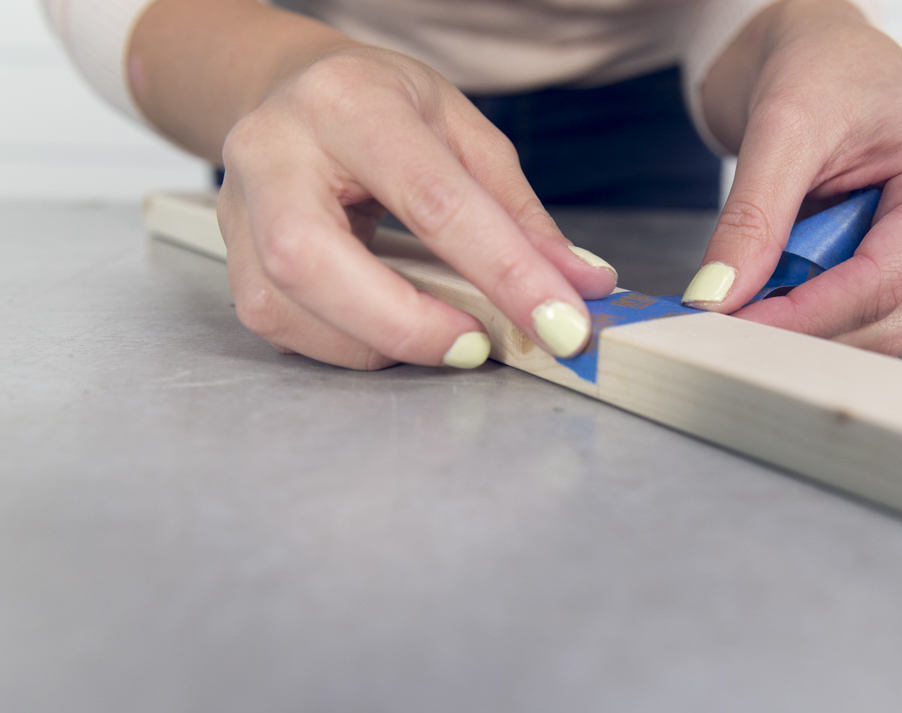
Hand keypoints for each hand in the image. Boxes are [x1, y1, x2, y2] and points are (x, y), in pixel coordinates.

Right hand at [218, 45, 616, 369]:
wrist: (286, 86)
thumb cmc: (379, 105)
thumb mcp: (462, 130)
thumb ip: (519, 212)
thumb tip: (582, 283)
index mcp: (349, 103)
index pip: (433, 199)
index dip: (504, 272)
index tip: (560, 322)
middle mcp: (275, 150)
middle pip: (312, 258)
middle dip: (405, 323)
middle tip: (476, 347)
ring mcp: (238, 206)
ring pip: (283, 303)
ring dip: (375, 342)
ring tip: (441, 337)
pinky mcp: (229, 253)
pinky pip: (277, 322)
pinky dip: (344, 343)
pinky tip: (386, 329)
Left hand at [689, 0, 901, 354]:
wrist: (823, 55)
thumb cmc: (825, 67)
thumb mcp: (781, 130)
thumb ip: (753, 218)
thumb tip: (720, 295)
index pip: (881, 283)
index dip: (801, 316)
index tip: (732, 327)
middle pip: (883, 321)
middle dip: (800, 328)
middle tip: (722, 322)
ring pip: (870, 331)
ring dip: (802, 323)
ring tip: (743, 291)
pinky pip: (857, 317)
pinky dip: (806, 314)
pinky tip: (768, 289)